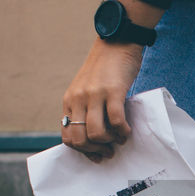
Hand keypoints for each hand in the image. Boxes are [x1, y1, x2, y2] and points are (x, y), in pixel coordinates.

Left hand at [61, 38, 141, 161]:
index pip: (68, 135)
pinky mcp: (113, 91)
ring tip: (119, 140)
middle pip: (79, 139)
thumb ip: (86, 107)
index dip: (82, 150)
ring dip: (109, 143)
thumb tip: (94, 135)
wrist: (117, 41)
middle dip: (95, 150)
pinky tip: (127, 130)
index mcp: (70, 100)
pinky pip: (115, 121)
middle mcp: (79, 99)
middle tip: (109, 151)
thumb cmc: (106, 68)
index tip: (96, 154)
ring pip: (95, 133)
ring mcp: (95, 95)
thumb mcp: (87, 88)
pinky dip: (122, 132)